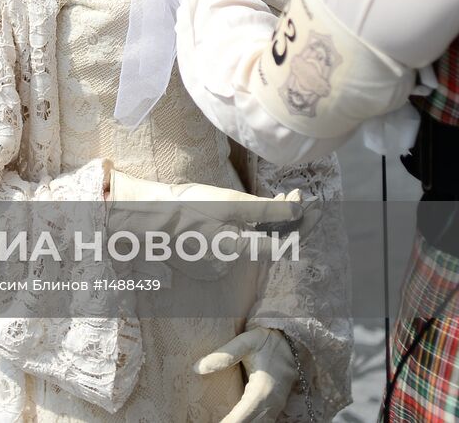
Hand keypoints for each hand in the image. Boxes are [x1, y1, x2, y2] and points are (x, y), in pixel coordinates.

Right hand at [109, 176, 302, 269]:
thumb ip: (266, 209)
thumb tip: (299, 210)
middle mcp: (229, 262)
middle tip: (291, 195)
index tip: (312, 208)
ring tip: (274, 198)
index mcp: (237, 249)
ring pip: (252, 242)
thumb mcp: (229, 202)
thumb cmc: (187, 205)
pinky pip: (234, 245)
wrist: (146, 215)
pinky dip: (245, 230)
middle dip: (284, 219)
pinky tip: (247, 214)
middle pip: (268, 243)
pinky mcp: (205, 259)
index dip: (301, 226)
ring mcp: (216, 262)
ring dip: (265, 223)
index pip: (282, 244)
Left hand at [194, 327, 294, 422]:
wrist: (292, 341)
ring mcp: (276, 406)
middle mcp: (272, 402)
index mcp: (263, 389)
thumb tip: (197, 368)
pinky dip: (249, 422)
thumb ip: (224, 355)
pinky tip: (232, 420)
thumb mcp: (247, 341)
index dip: (230, 422)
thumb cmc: (266, 340)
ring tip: (220, 422)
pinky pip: (262, 421)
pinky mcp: (275, 407)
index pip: (244, 415)